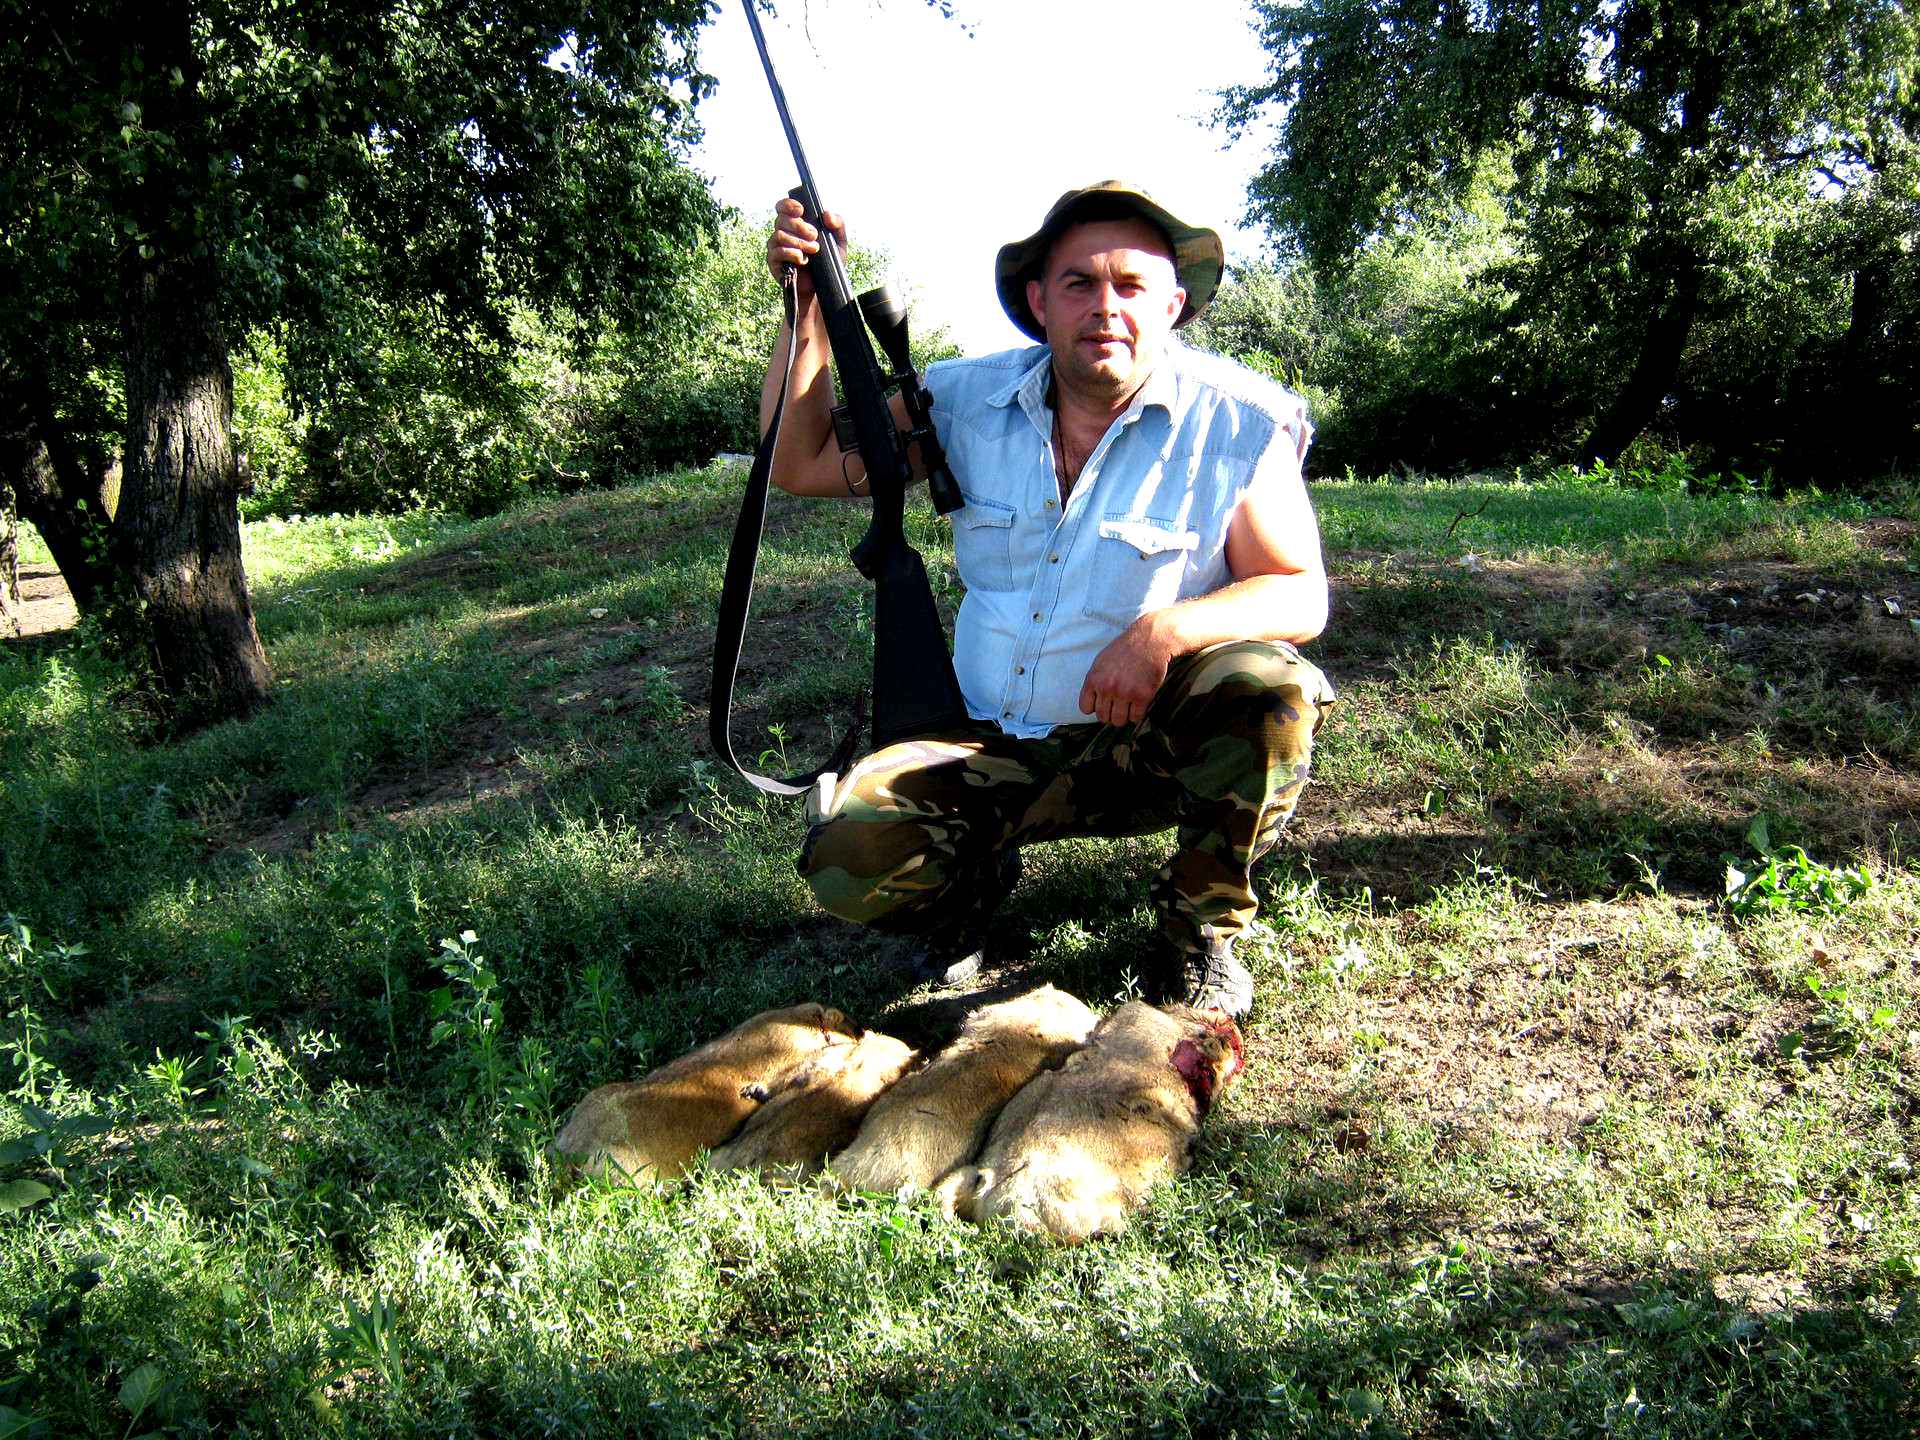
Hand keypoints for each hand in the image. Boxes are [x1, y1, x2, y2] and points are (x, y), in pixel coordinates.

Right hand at [767, 197, 846, 297]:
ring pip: (779, 235)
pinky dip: (791, 254)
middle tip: (814, 236)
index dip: (789, 205)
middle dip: (799, 226)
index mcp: (795, 224)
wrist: (823, 289)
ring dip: (799, 242)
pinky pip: (777, 252)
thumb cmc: (828, 264)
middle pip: (781, 219)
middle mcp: (783, 233)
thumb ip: (838, 225)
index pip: (783, 207)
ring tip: (813, 250)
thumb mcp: (839, 243)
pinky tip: (802, 260)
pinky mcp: (774, 263)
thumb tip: (826, 214)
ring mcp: (776, 248)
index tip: (801, 210)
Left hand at [1078, 612, 1181, 727]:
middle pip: (1103, 717)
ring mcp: (1125, 693)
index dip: (1095, 707)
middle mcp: (1107, 688)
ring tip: (1129, 705)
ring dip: (1124, 716)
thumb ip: (1095, 681)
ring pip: (1118, 721)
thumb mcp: (1100, 662)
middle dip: (1110, 713)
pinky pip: (1136, 717)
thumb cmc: (1125, 650)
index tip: (1104, 702)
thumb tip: (1092, 703)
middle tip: (1119, 704)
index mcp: (1094, 679)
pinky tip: (1139, 702)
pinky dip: (1138, 713)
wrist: (1150, 640)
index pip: (1086, 709)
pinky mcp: (1143, 696)